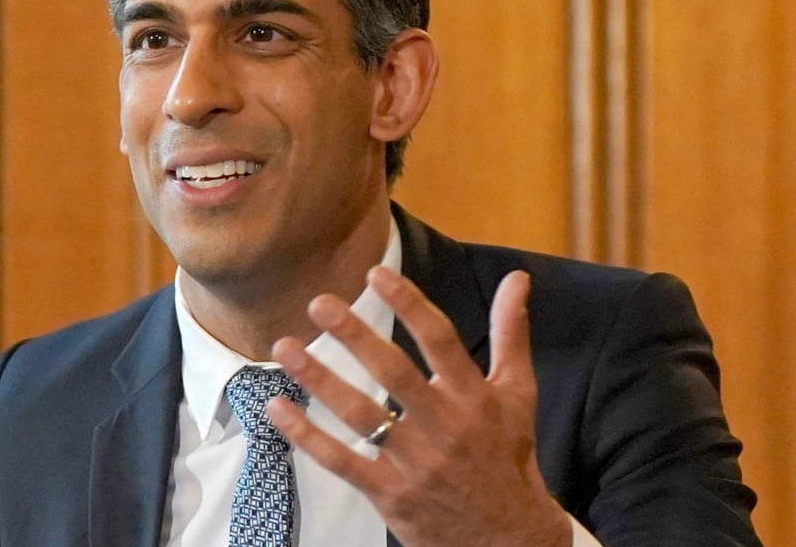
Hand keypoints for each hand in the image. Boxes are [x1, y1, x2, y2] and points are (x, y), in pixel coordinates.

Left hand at [266, 267, 570, 546]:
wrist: (508, 537)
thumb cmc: (508, 456)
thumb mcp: (517, 393)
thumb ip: (512, 333)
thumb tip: (517, 278)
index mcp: (474, 397)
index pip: (440, 341)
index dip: (409, 304)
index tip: (377, 274)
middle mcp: (445, 427)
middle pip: (394, 373)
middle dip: (355, 336)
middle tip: (319, 303)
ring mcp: (416, 463)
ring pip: (361, 415)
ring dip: (320, 380)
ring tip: (285, 347)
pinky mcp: (391, 495)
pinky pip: (342, 462)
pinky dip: (306, 436)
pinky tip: (278, 408)